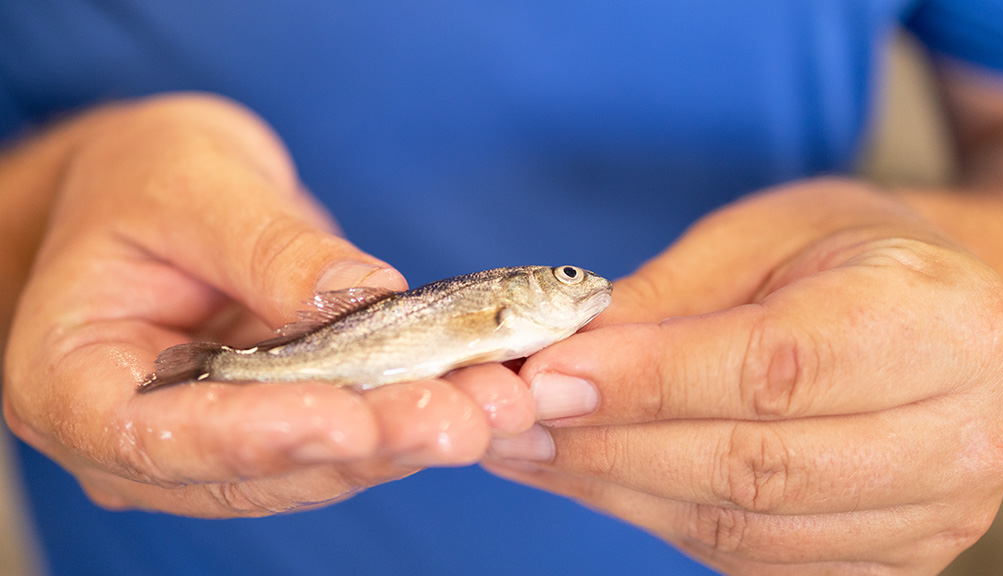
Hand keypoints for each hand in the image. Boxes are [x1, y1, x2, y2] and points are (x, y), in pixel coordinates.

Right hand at [2, 94, 534, 516]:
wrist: (157, 195)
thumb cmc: (144, 177)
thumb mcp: (191, 183)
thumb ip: (263, 244)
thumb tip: (362, 292)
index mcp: (72, 380)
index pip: (156, 436)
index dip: (257, 436)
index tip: (349, 418)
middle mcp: (140, 436)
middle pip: (255, 470)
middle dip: (367, 445)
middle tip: (462, 420)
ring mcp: (213, 442)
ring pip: (314, 466)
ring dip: (407, 439)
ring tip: (493, 406)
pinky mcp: (277, 423)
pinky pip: (344, 434)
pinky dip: (410, 416)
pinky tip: (478, 393)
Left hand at [484, 179, 1002, 573]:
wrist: (940, 312)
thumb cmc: (850, 254)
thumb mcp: (762, 238)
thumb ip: (666, 303)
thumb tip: (558, 362)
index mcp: (939, 325)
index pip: (771, 369)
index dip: (646, 382)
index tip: (544, 378)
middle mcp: (956, 435)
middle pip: (752, 467)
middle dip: (611, 447)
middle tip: (513, 422)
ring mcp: (928, 515)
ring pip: (741, 528)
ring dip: (617, 491)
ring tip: (534, 451)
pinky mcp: (885, 559)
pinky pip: (748, 559)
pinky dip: (657, 516)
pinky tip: (594, 479)